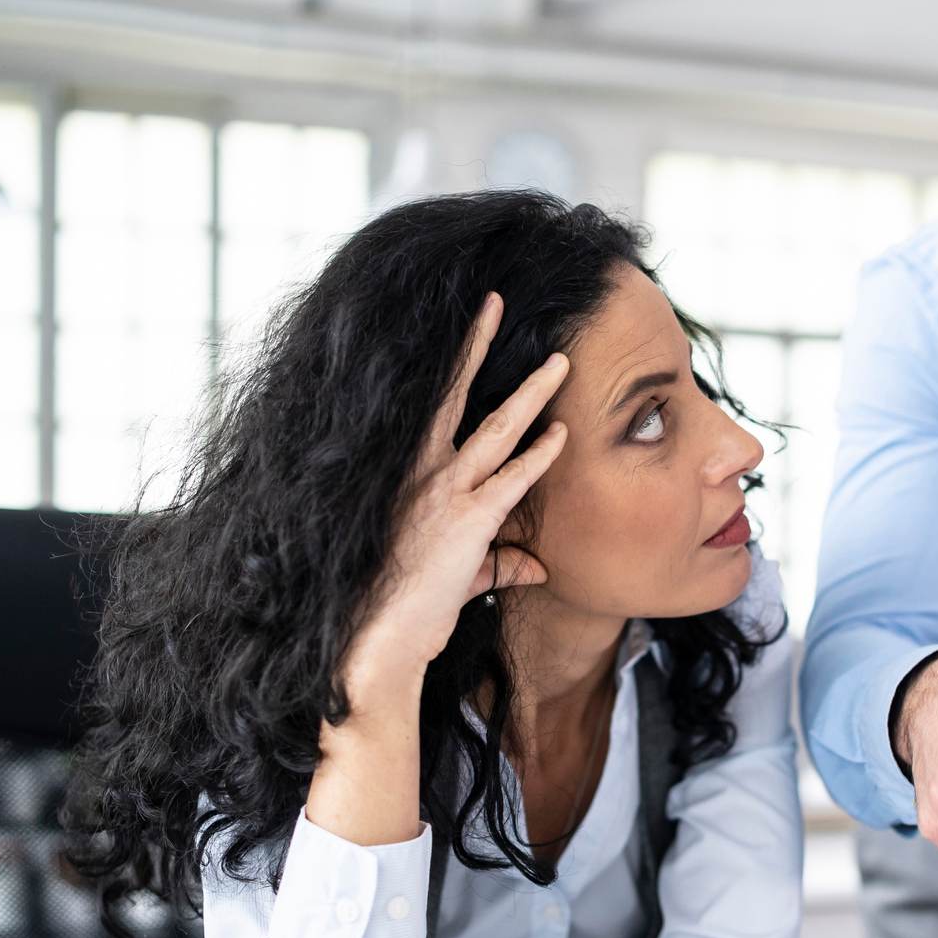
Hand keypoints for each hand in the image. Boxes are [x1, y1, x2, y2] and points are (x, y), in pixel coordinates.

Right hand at [335, 292, 569, 714]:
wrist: (374, 637)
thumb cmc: (402, 608)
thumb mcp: (455, 576)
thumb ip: (496, 561)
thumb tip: (536, 568)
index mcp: (407, 475)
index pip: (432, 405)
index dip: (451, 364)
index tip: (466, 326)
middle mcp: (421, 473)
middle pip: (454, 393)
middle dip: (477, 344)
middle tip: (495, 300)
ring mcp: (443, 493)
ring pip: (494, 427)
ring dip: (531, 393)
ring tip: (560, 361)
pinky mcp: (466, 521)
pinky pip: (510, 479)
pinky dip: (538, 456)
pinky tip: (563, 433)